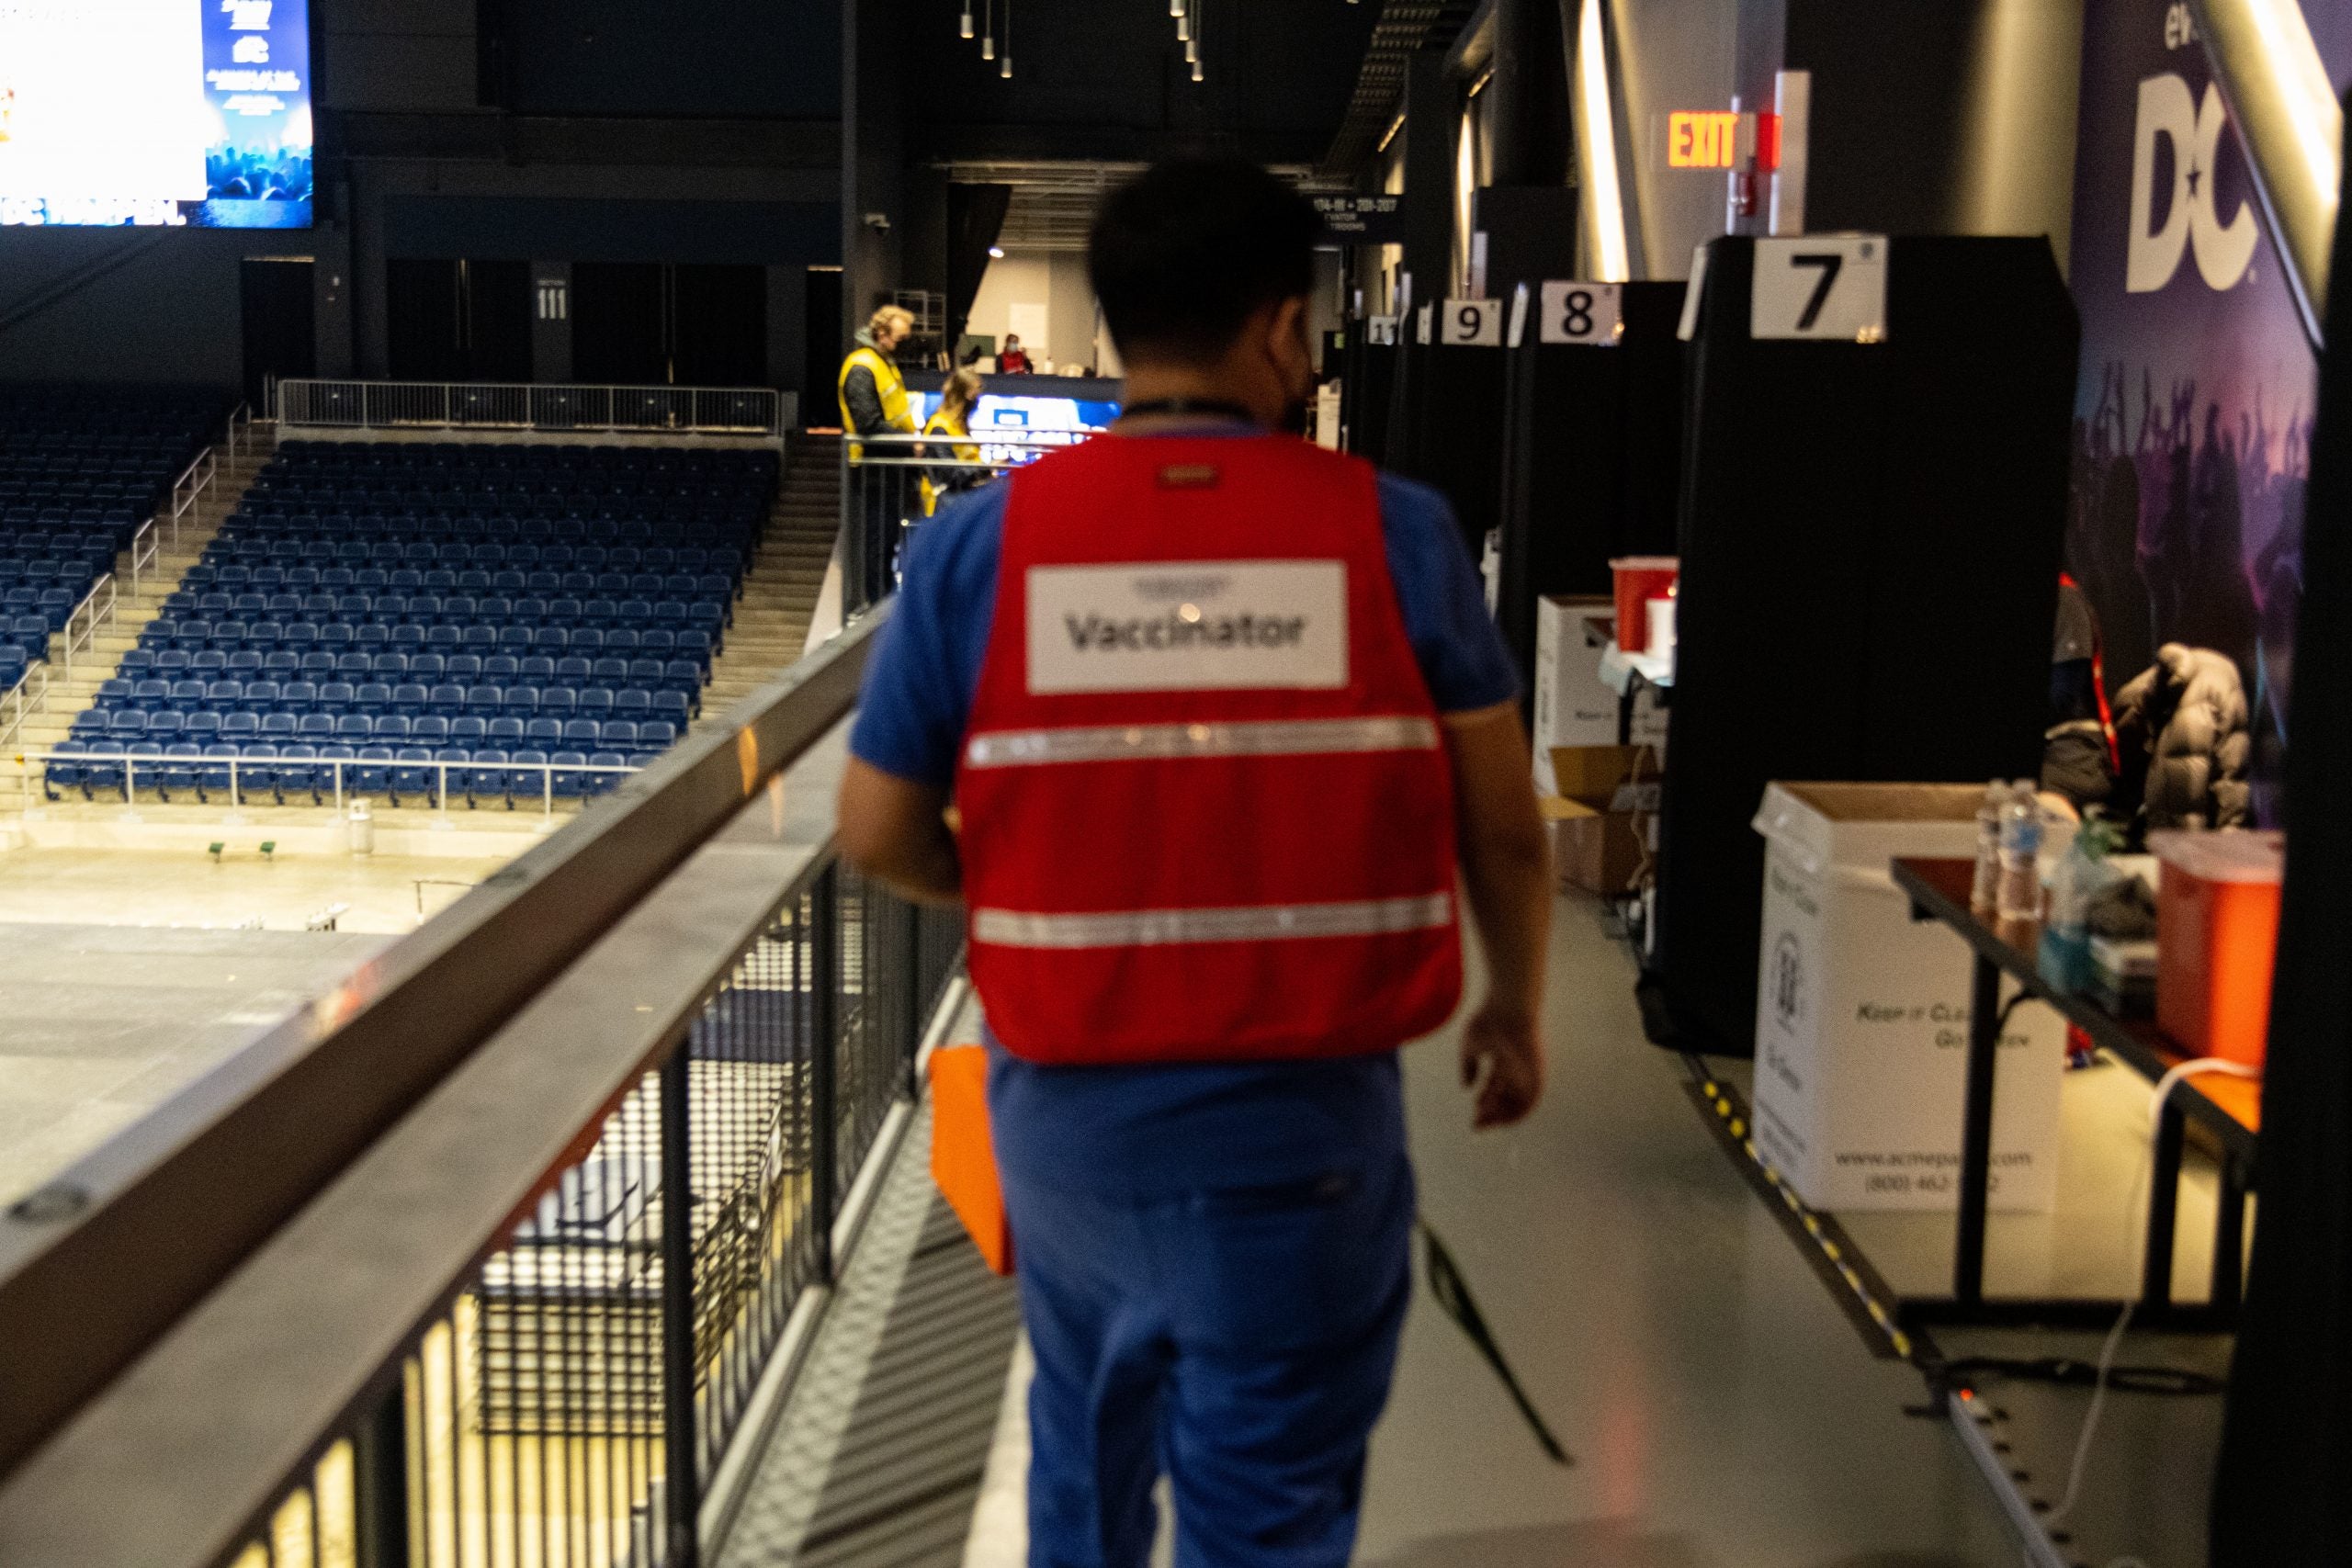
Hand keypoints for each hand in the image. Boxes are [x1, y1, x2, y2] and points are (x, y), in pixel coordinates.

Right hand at [1460, 1004, 1544, 1129]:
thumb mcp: (1470, 1046)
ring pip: (1519, 1104)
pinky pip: (1529, 1100)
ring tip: (1483, 1119)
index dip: (1485, 1105)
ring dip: (1501, 1116)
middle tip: (1475, 1125)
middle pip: (1508, 1101)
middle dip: (1492, 1116)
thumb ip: (1468, 1067)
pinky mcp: (1538, 1073)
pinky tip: (1497, 1113)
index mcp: (1504, 1061)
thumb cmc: (1489, 1020)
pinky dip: (1516, 1110)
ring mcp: (1529, 1072)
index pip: (1496, 1090)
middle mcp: (1518, 1070)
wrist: (1510, 1007)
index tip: (1473, 1116)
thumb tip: (1466, 1087)